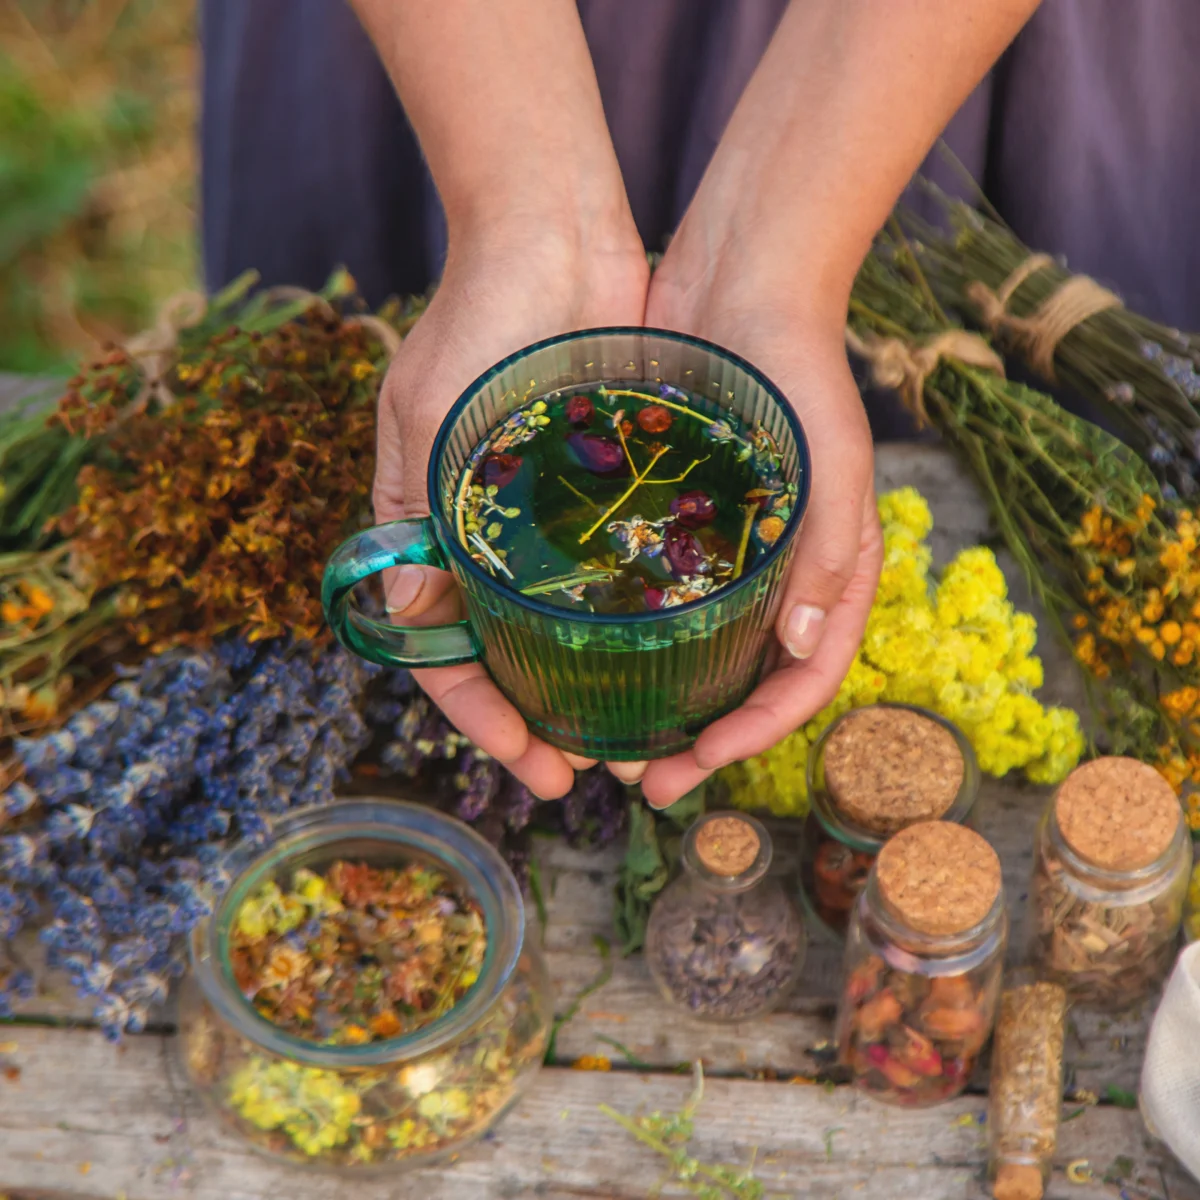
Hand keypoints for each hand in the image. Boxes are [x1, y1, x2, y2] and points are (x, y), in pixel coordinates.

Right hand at [374, 221, 647, 799]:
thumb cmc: (479, 315)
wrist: (554, 230)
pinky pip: (614, 571)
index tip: (530, 763)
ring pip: (563, 627)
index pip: (446, 648)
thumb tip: (405, 611)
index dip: (482, 717)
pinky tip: (668, 658)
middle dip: (541, 721)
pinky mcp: (605, 488)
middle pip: (507, 655)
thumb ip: (417, 513)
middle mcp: (487, 534)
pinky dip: (630, 620)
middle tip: (591, 772)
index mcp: (430, 526)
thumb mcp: (430, 415)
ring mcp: (548, 517)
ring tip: (636, 735)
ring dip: (590, 686)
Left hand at [636, 265, 882, 807]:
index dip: (757, 735)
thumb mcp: (832, 460)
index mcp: (829, 572)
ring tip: (608, 743)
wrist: (738, 283)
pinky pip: (655, 599)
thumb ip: (832, 551)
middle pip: (744, 683)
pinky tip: (583, 663)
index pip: (803, 679)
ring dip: (660, 706)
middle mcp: (778, 573)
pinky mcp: (677, 522)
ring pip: (697, 653)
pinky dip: (631, 644)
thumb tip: (804, 646)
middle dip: (700, 744)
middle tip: (642, 784)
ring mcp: (726, 552)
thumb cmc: (799, 370)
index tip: (701, 764)